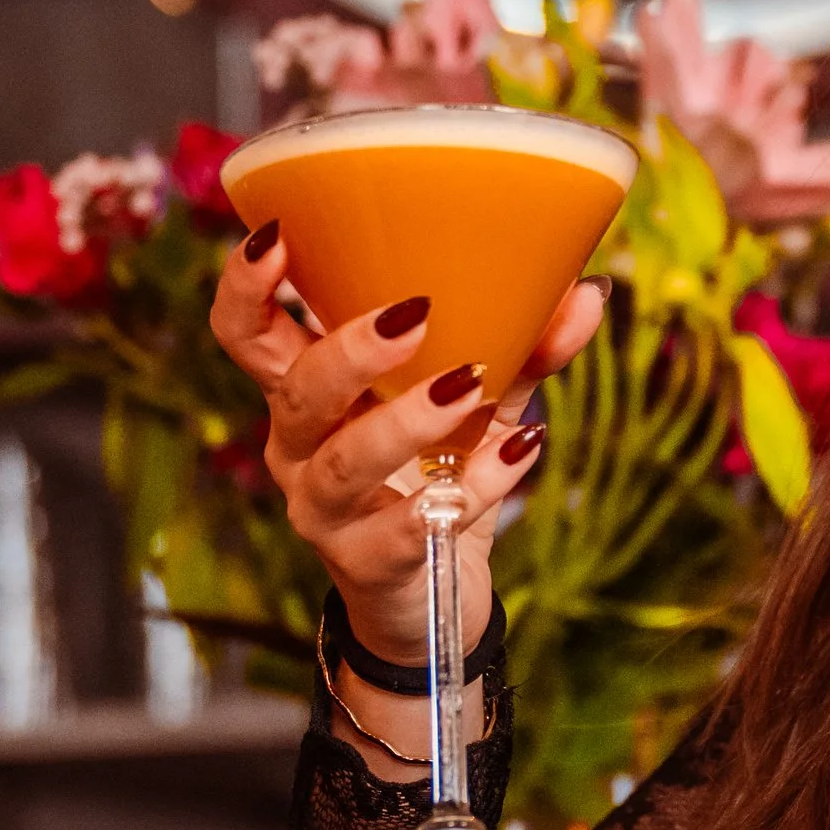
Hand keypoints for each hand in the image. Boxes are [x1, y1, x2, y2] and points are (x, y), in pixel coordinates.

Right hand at [209, 234, 606, 681]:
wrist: (437, 592)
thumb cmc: (438, 470)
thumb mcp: (481, 402)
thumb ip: (523, 348)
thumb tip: (585, 292)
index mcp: (304, 388)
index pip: (245, 331)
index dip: (244, 286)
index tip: (277, 238)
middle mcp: (298, 445)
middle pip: (297, 390)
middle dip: (349, 350)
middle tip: (415, 316)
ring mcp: (322, 509)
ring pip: (344, 461)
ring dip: (406, 420)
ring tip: (470, 386)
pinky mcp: (364, 563)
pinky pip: (407, 526)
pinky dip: (470, 484)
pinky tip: (518, 451)